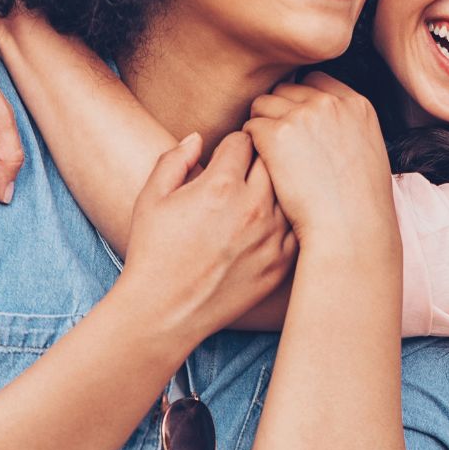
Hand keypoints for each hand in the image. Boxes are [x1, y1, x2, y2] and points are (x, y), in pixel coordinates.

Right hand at [122, 131, 296, 340]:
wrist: (165, 311)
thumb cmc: (153, 252)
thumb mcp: (151, 198)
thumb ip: (174, 159)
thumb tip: (198, 138)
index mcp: (219, 186)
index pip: (244, 140)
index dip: (233, 143)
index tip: (227, 153)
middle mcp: (253, 207)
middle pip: (273, 161)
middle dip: (260, 158)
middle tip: (247, 169)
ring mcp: (272, 236)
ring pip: (291, 192)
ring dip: (278, 188)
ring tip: (259, 196)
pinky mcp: (282, 262)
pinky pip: (296, 226)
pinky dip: (286, 219)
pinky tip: (268, 224)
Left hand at [242, 72, 397, 249]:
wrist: (352, 228)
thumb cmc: (361, 205)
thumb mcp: (368, 152)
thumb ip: (346, 128)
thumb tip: (321, 126)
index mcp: (357, 105)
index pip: (316, 82)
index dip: (301, 102)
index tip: (296, 125)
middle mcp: (330, 103)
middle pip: (286, 89)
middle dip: (278, 112)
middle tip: (278, 145)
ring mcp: (303, 115)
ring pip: (263, 104)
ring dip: (261, 126)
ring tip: (268, 157)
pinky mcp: (277, 134)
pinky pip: (250, 127)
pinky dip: (250, 145)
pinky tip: (261, 167)